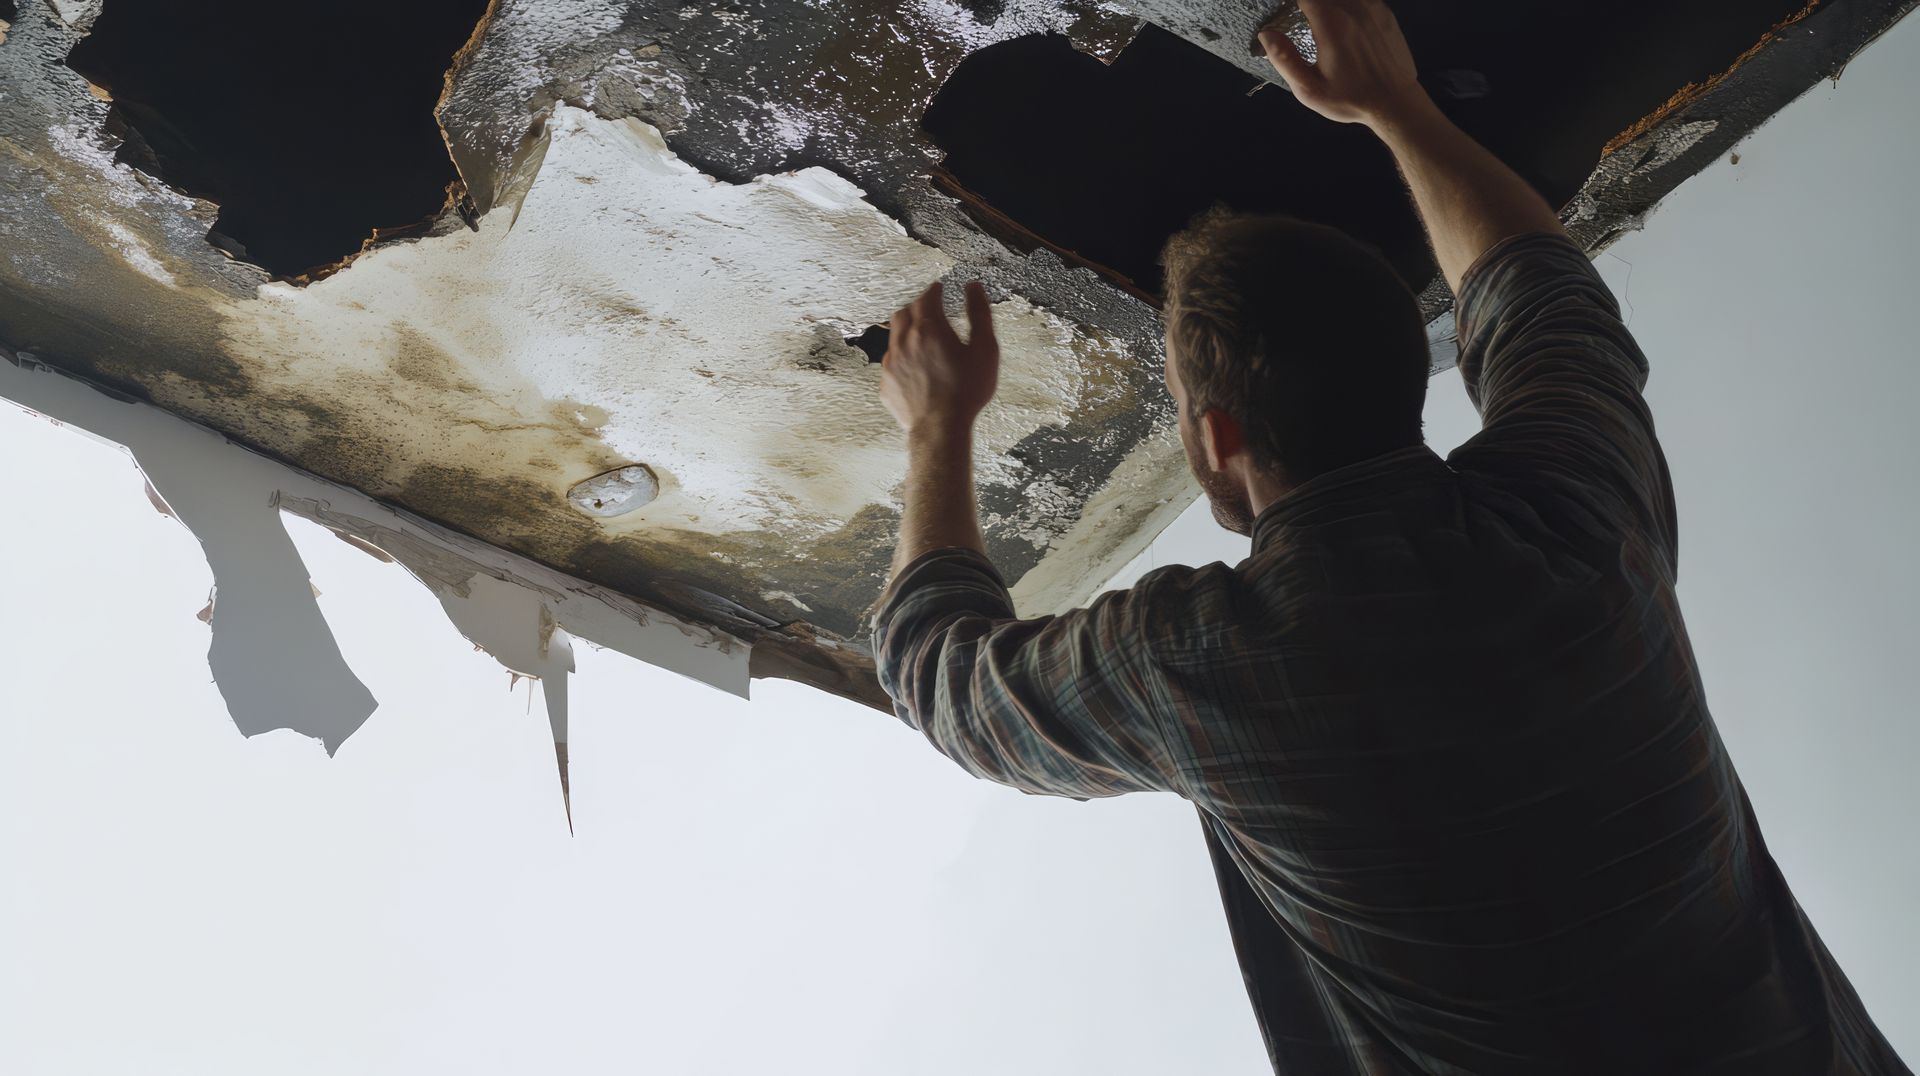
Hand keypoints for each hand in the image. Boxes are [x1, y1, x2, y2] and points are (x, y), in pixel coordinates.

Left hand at [880, 280, 998, 438]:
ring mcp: (892, 363)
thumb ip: (979, 313)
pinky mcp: (886, 383)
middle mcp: (904, 341)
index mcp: (929, 329)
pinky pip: (891, 362)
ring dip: (907, 330)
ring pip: (893, 336)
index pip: (927, 297)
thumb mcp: (985, 348)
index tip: (939, 288)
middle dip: (917, 306)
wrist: (941, 428)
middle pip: (904, 312)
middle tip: (930, 308)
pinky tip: (915, 366)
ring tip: (922, 336)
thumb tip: (973, 288)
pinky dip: (902, 356)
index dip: (934, 290)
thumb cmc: (966, 391)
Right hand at [1259, 0, 1429, 129]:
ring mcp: (1372, 7)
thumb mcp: (1310, 89)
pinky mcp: (1384, 13)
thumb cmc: (1350, 99)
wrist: (1395, 102)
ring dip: (1327, 4)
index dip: (1291, 1)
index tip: (1285, 10)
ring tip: (1317, 18)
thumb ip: (1285, 59)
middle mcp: (1353, 8)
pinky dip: (1346, 6)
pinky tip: (1342, 21)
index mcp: (1331, 23)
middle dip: (1308, 3)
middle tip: (1299, 15)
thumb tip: (1266, 34)